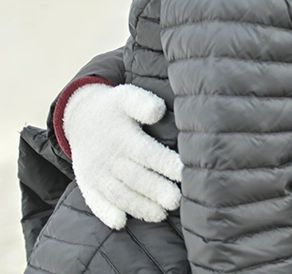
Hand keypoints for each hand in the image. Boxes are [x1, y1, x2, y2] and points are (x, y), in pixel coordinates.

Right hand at [62, 83, 182, 229]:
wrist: (79, 117)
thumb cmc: (114, 108)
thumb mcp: (126, 96)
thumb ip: (142, 103)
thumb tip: (158, 111)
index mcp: (122, 138)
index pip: (147, 152)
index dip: (165, 163)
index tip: (183, 171)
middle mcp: (109, 159)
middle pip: (135, 177)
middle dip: (156, 190)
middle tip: (176, 200)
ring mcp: (97, 174)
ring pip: (119, 193)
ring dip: (139, 206)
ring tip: (160, 215)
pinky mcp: (88, 185)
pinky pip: (95, 202)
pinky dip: (105, 213)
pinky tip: (120, 223)